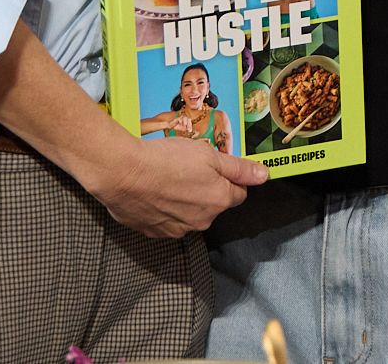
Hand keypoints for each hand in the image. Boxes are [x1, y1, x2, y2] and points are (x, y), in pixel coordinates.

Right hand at [91, 134, 266, 237]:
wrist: (123, 172)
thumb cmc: (166, 159)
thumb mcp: (209, 155)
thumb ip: (239, 168)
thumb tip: (264, 175)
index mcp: (219, 200)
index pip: (238, 193)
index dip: (229, 178)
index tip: (214, 166)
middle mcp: (202, 221)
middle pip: (214, 204)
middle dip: (205, 189)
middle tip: (187, 167)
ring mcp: (177, 229)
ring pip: (190, 213)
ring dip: (184, 200)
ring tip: (167, 178)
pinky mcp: (154, 232)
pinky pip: (167, 221)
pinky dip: (164, 209)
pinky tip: (153, 191)